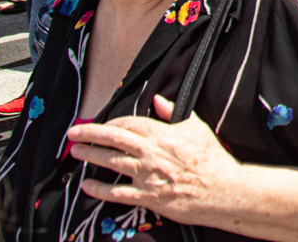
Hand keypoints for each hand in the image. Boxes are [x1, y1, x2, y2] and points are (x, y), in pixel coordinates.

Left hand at [69, 94, 241, 221]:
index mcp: (161, 134)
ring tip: (76, 152)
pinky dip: (100, 190)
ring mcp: (147, 176)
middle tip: (74, 133)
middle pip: (113, 139)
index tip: (102, 123)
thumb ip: (173, 112)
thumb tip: (157, 100)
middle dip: (90, 134)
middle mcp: (150, 153)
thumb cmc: (212, 158)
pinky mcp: (148, 197)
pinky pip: (118, 193)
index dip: (112, 121)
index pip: (129, 123)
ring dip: (91, 155)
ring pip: (111, 162)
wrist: (223, 189)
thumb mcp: (195, 126)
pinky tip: (87, 185)